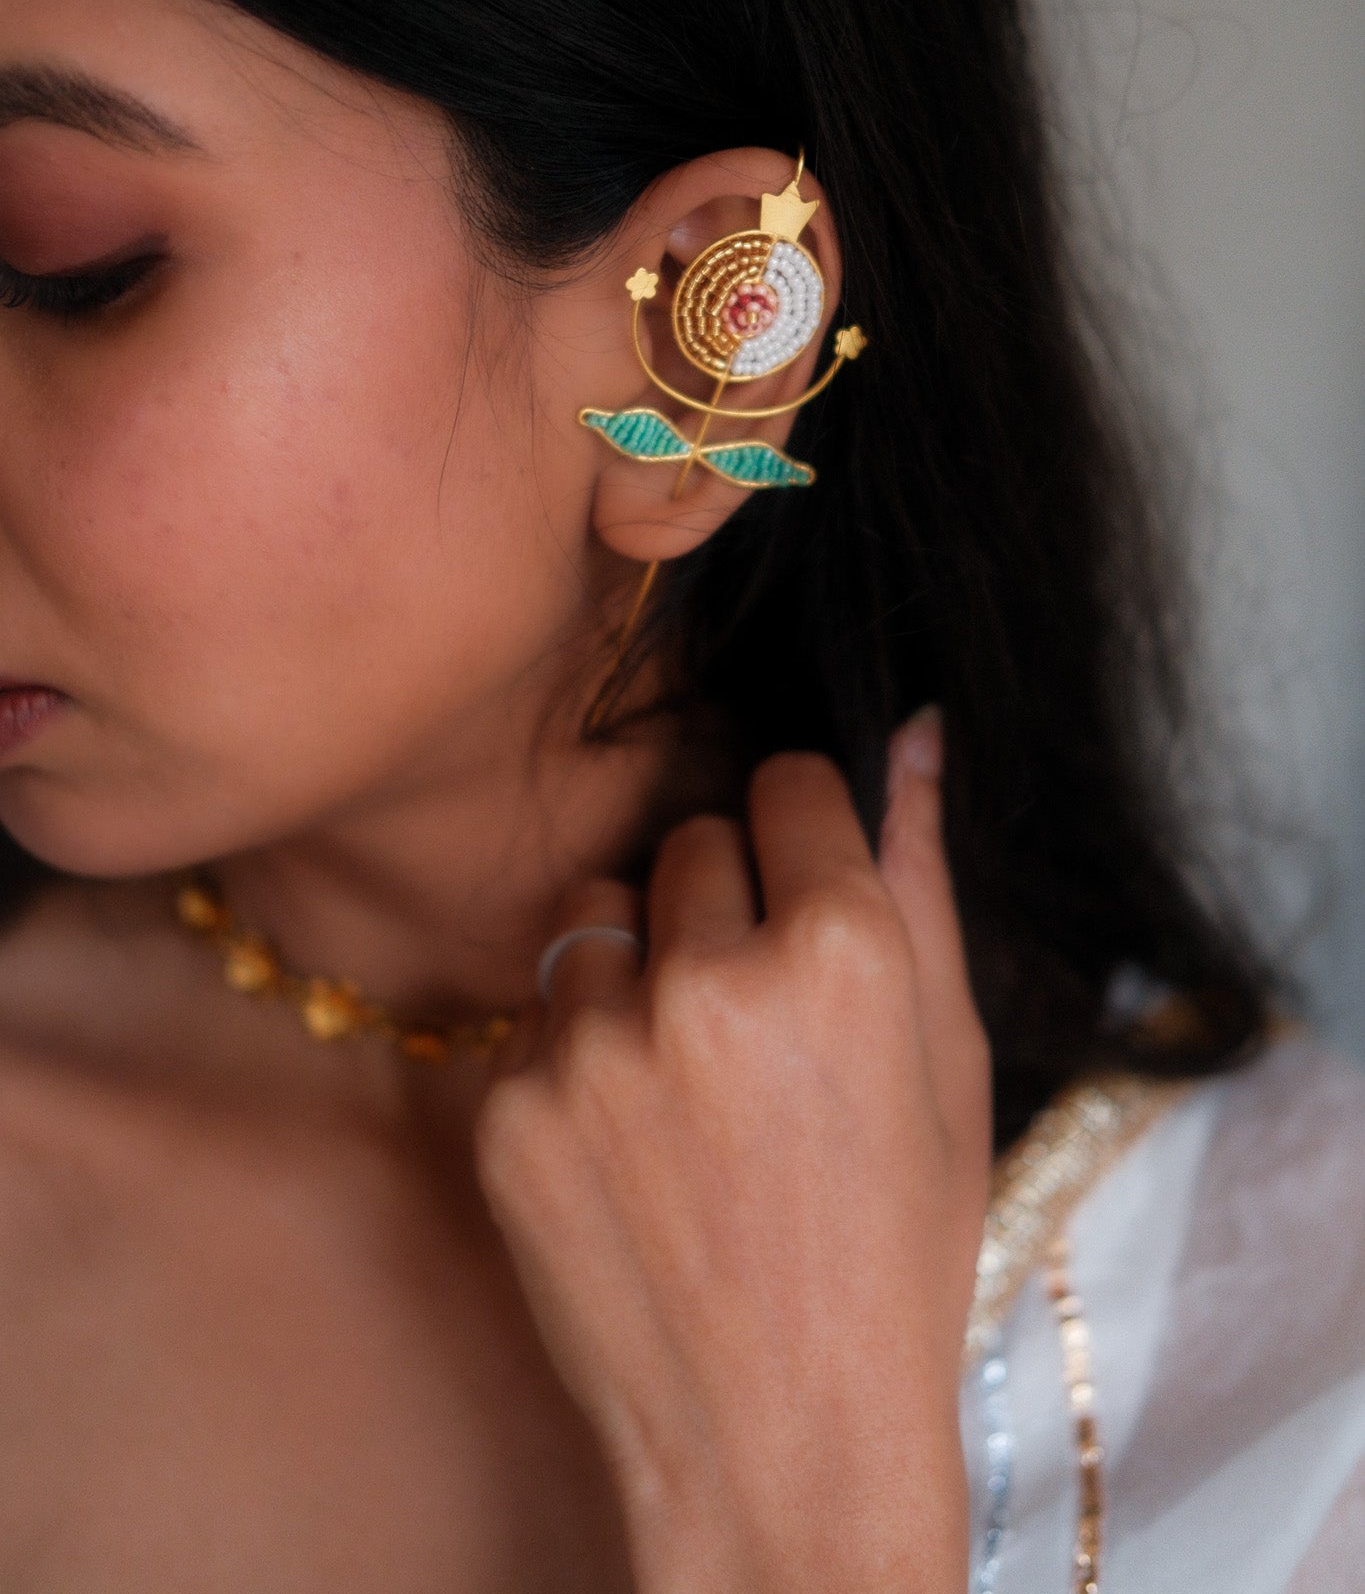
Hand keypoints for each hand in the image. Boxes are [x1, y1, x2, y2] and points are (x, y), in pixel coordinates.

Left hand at [474, 709, 990, 1593]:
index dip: (805, 832)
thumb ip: (925, 880)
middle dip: (724, 899)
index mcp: (841, 951)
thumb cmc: (895, 1258)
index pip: (791, 782)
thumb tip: (921, 731)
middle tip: (755, 1011)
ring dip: (637, 964)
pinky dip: (580, 1058)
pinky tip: (632, 1147)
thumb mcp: (950, 1068)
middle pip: (692, 839)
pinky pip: (539, 1019)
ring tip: (685, 1074)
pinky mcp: (511, 1111)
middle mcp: (708, 976)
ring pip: (596, 915)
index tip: (803, 879)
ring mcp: (595, 1046)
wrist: (781, 1448)